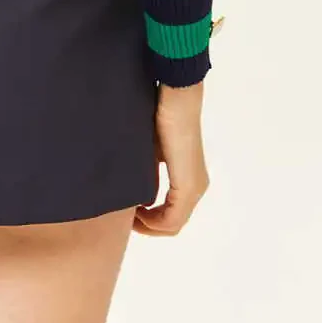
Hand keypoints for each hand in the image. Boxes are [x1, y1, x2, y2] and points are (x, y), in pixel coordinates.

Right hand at [133, 80, 209, 235]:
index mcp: (189, 178)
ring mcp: (194, 188)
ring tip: (128, 216)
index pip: (170, 213)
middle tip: (125, 218)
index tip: (127, 211)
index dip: (148, 219)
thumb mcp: (150, 149)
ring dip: (149, 224)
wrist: (176, 97)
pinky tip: (136, 211)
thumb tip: (134, 190)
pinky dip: (154, 221)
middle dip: (147, 225)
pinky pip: (172, 218)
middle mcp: (196, 187)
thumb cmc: (161, 114)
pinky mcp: (187, 185)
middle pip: (172, 223)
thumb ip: (147, 170)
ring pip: (172, 223)